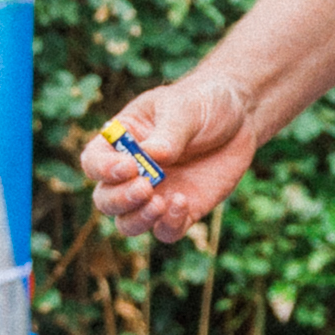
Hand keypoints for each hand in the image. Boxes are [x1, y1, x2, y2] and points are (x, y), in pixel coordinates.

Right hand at [77, 75, 259, 242]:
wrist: (240, 117)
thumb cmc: (202, 102)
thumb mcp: (184, 108)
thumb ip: (169, 133)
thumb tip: (152, 156)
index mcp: (121, 143)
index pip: (94, 162)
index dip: (103, 170)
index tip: (127, 167)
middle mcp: (132, 174)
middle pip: (106, 200)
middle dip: (120, 199)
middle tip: (145, 187)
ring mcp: (156, 195)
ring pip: (128, 223)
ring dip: (138, 219)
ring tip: (159, 203)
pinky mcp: (182, 210)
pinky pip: (166, 231)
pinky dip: (169, 225)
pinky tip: (182, 203)